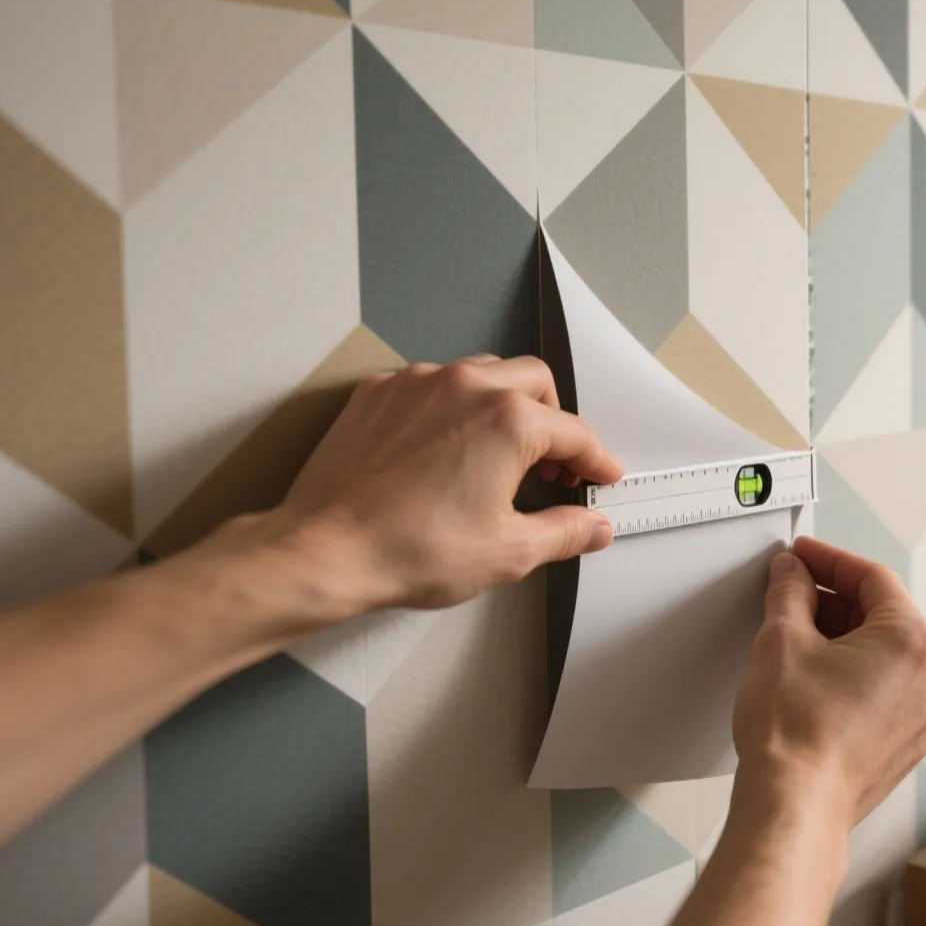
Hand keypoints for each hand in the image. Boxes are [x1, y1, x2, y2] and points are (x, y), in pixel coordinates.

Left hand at [267, 354, 623, 611]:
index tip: (600, 475)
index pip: (574, 434)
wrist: (324, 550)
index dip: (596, 460)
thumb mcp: (508, 552)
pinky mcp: (379, 392)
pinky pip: (432, 383)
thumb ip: (564, 532)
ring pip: (483, 372)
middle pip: (536, 383)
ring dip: (505, 405)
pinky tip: (447, 447)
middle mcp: (465, 387)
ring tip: (501, 454)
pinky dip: (452, 407)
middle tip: (553, 467)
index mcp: (508, 421)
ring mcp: (418, 383)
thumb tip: (590, 527)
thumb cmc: (405, 548)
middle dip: (554, 421)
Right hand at [731, 537, 925, 826]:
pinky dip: (851, 677)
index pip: (872, 578)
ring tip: (794, 640)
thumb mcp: (781, 639)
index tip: (803, 556)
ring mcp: (922, 718)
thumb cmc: (795, 736)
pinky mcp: (903, 746)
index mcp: (913, 642)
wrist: (793, 807)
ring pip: (882, 657)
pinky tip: (811, 681)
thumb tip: (792, 575)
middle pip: (882, 616)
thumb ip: (790, 593)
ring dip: (841, 640)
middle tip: (791, 594)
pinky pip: (881, 693)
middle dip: (833, 602)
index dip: (829, 560)